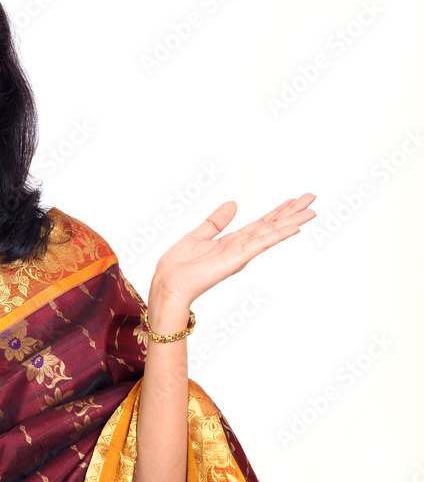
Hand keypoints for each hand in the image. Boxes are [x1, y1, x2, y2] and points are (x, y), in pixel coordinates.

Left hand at [150, 193, 316, 315]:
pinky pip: (261, 244)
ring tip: (312, 210)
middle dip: (292, 212)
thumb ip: (216, 221)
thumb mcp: (198, 235)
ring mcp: (241, 253)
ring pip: (272, 233)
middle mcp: (241, 247)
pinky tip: (294, 227)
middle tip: (312, 198)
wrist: (168, 284)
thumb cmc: (179, 265)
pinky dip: (278, 235)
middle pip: (272, 226)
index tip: (294, 200)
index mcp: (232, 242)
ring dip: (292, 221)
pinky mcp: (237, 258)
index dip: (278, 211)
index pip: (261, 224)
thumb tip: (233, 204)